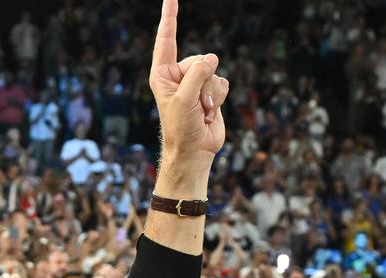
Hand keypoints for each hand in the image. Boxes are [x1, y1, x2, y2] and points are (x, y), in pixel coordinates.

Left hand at [149, 0, 228, 162]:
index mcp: (163, 74)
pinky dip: (219, 97)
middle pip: (199, 59)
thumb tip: (212, 59)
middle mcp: (178, 75)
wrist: (194, 152)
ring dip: (211, 93)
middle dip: (202, 81)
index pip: (166, 40)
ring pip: (213, 70)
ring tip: (202, 111)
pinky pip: (222, 81)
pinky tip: (210, 112)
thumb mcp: (185, 99)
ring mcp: (195, 83)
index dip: (169, 17)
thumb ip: (197, 73)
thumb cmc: (181, 129)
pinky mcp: (210, 91)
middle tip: (196, 104)